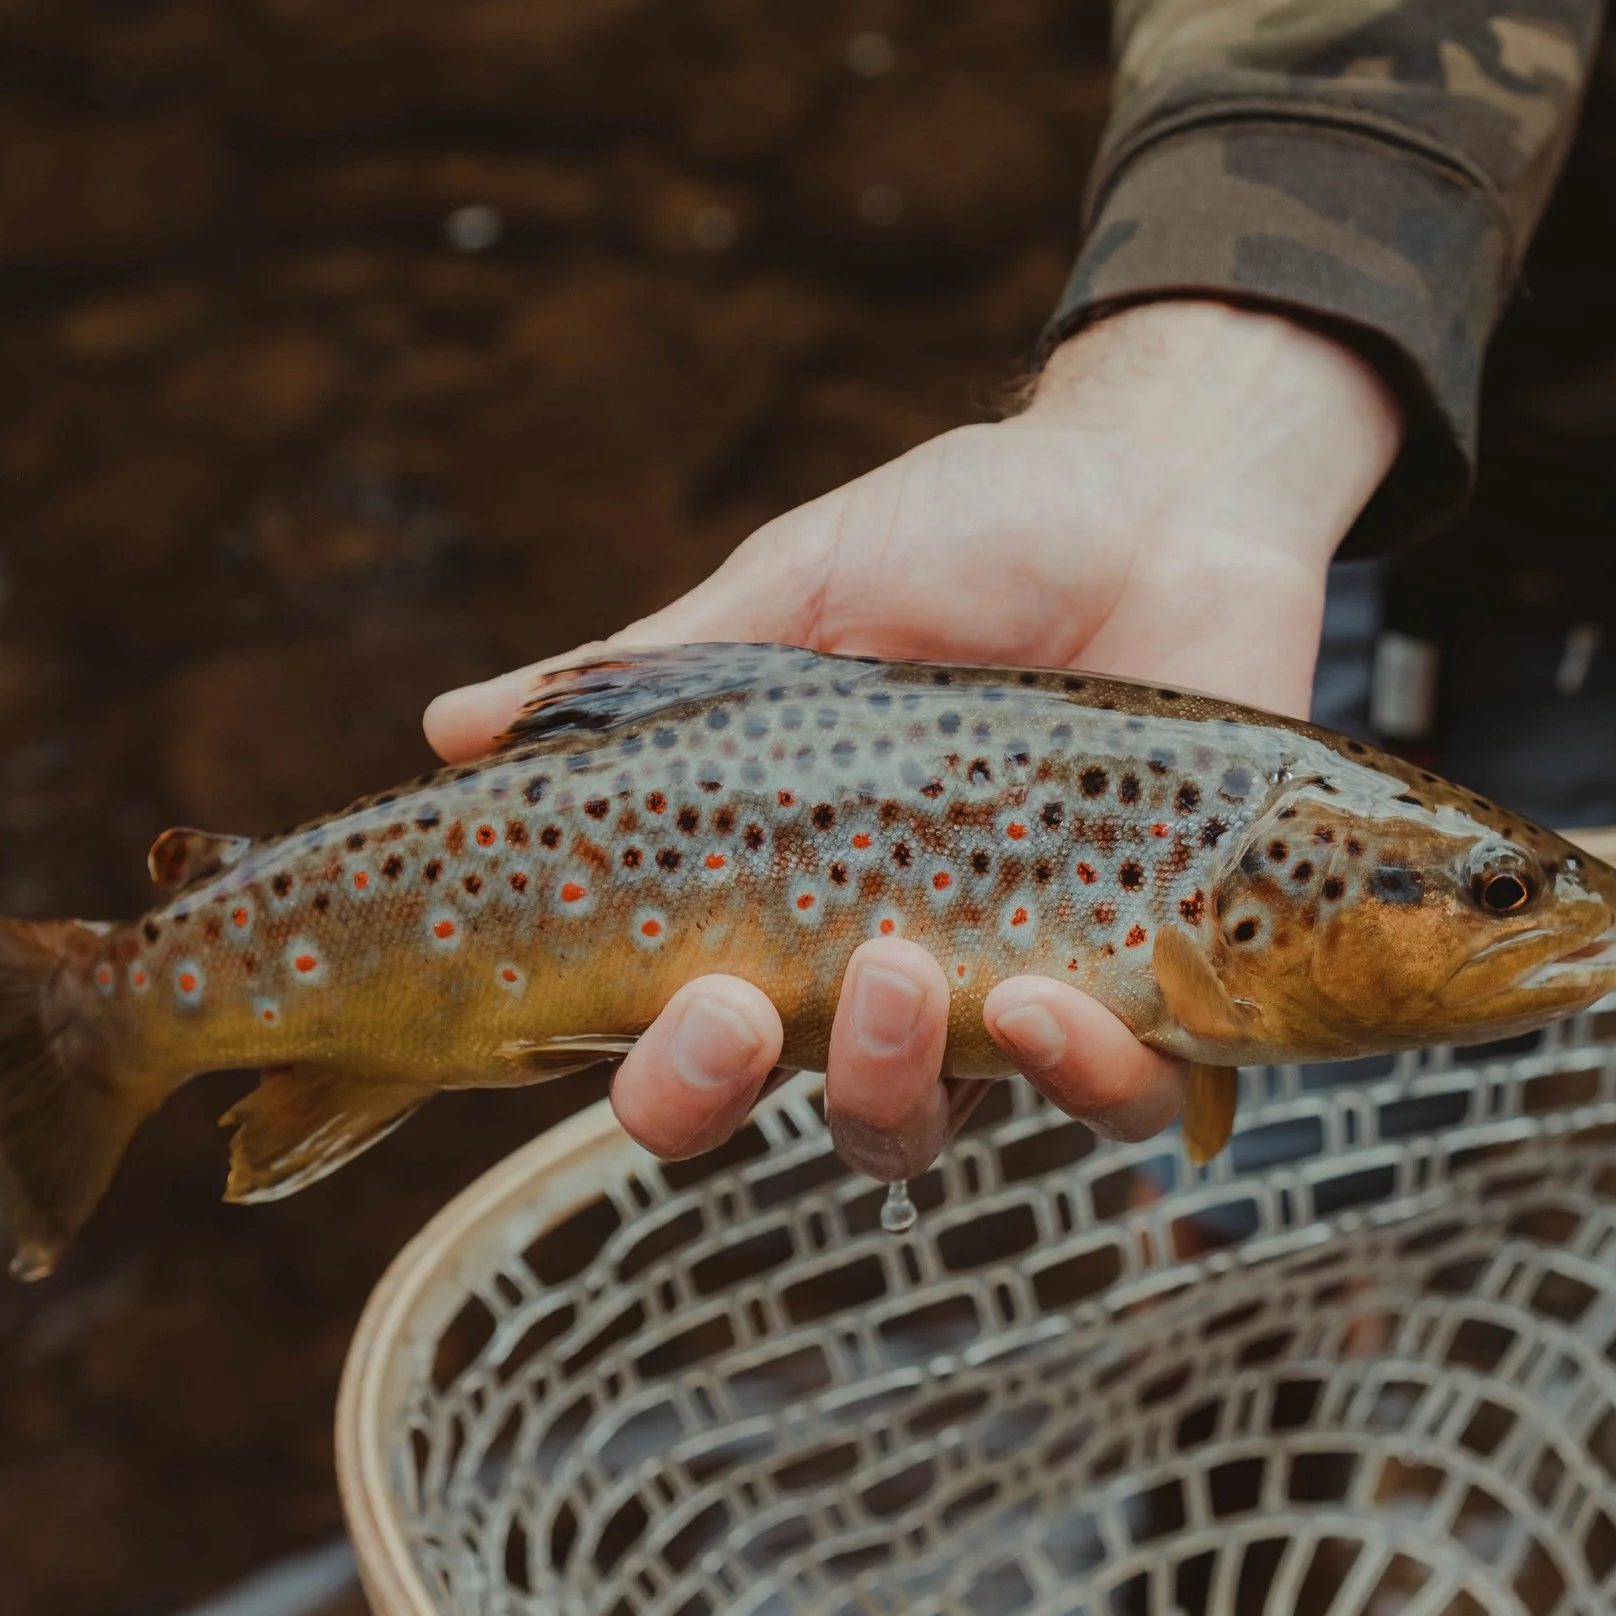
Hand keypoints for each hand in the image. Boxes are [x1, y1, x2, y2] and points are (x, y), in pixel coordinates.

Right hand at [424, 301, 1401, 1177]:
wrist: (1168, 492)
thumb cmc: (977, 533)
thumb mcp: (804, 587)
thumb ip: (650, 671)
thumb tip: (448, 730)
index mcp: (790, 895)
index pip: (690, 1039)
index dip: (660, 1070)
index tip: (670, 995)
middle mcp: (894, 968)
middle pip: (796, 1112)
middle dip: (739, 1096)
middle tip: (742, 1006)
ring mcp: (1023, 983)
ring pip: (945, 1123)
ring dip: (902, 1084)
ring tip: (903, 973)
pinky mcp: (1155, 982)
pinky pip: (1127, 1098)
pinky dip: (1093, 1084)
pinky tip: (1067, 1002)